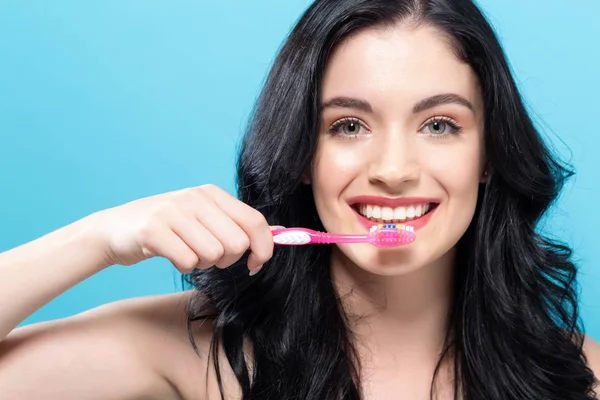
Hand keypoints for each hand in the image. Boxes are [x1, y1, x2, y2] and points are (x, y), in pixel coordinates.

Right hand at [89, 184, 273, 273]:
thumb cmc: (168, 228)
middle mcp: (195, 198)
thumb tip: (277, 235)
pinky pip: (188, 261)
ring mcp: (173, 211)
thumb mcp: (202, 218)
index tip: (255, 264)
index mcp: (212, 193)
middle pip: (237, 243)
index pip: (255, 222)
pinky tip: (170, 255)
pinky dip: (183, 266)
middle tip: (208, 256)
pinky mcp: (154, 230)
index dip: (263, 248)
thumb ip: (235, 224)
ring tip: (185, 251)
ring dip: (202, 263)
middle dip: (227, 259)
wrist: (115, 229)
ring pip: (214, 255)